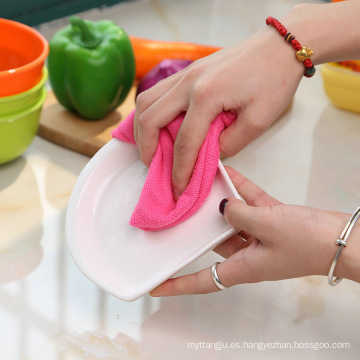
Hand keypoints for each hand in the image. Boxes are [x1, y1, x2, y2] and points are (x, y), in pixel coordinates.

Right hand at [134, 27, 303, 199]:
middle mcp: (188, 83)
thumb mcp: (259, 121)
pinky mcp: (187, 71)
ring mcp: (184, 74)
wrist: (278, 47)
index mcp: (207, 96)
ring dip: (143, 128)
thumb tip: (209, 152)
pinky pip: (156, 92)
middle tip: (154, 167)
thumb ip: (229, 143)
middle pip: (150, 119)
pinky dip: (151, 112)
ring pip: (146, 101)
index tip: (179, 188)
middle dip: (147, 149)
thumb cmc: (274, 81)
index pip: (184, 142)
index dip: (179, 170)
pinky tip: (158, 124)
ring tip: (150, 147)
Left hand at [150, 166, 351, 296]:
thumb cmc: (308, 243)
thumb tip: (223, 206)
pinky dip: (240, 191)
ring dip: (219, 205)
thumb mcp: (268, 226)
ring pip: (231, 220)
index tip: (157, 286)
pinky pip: (250, 204)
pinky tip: (227, 173)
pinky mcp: (271, 220)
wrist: (342, 239)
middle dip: (199, 230)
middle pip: (214, 243)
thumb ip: (240, 214)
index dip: (179, 285)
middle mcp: (248, 253)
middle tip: (177, 216)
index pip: (204, 281)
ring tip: (200, 187)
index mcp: (244, 266)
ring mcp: (260, 236)